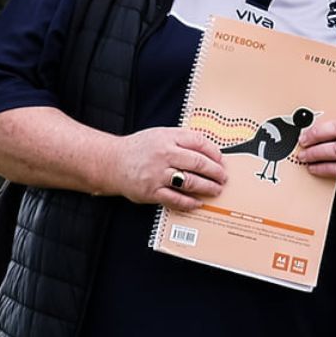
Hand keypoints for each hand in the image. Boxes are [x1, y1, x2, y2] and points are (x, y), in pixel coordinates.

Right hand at [109, 127, 227, 209]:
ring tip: (216, 190)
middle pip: (198, 163)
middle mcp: (164, 155)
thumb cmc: (140, 148)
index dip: (214, 152)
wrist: (112, 162)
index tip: (221, 160)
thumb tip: (209, 150)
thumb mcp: (161, 134)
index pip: (199, 142)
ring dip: (207, 187)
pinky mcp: (151, 192)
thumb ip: (182, 140)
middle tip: (223, 177)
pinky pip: (175, 199)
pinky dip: (189, 202)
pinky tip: (198, 202)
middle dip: (215, 172)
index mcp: (168, 137)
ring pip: (190, 182)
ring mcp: (158, 174)